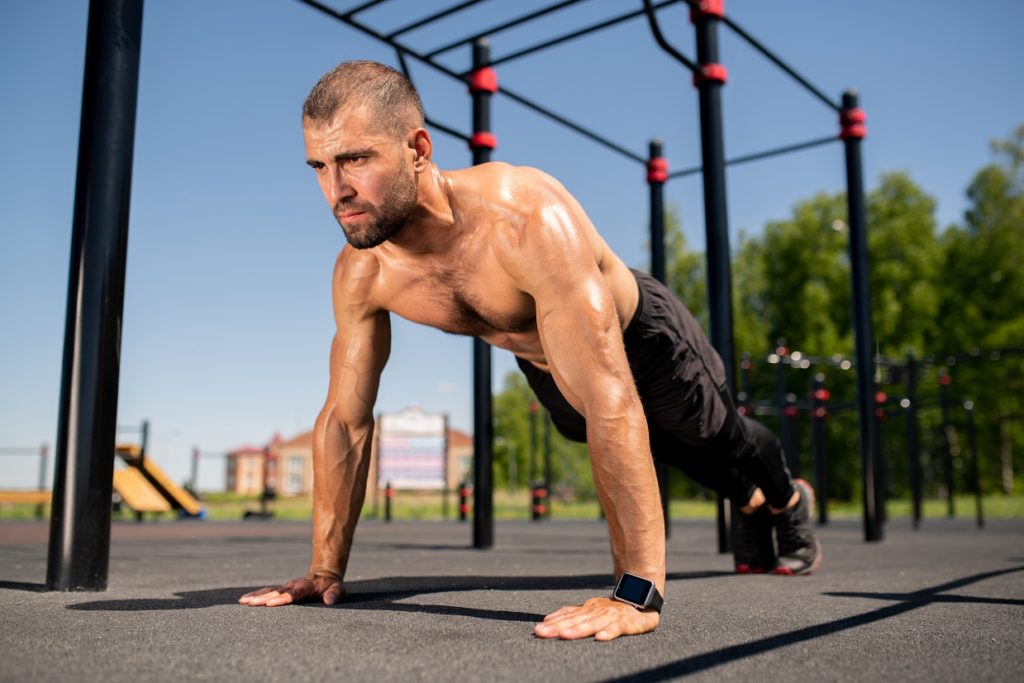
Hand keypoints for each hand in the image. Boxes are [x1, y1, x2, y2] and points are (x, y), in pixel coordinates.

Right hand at [238, 573, 343, 606]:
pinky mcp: (281, 589)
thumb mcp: (337, 589)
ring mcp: (286, 586)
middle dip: (264, 598)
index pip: (294, 593)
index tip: (272, 603)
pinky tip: (243, 600)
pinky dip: (255, 595)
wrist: (324, 574)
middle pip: (277, 592)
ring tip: (243, 601)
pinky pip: (267, 591)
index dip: (284, 598)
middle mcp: (293, 585)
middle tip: (251, 604)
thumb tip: (329, 601)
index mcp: (306, 587)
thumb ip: (334, 594)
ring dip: (256, 596)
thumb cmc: (331, 585)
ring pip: (269, 591)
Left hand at [533, 597, 659, 640]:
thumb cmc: (612, 609)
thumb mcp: (590, 610)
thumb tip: (547, 619)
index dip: (552, 623)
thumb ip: (571, 614)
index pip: (567, 616)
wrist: (640, 599)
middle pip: (575, 620)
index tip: (537, 630)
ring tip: (565, 636)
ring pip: (592, 624)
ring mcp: (611, 615)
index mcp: (587, 609)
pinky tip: (600, 638)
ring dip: (578, 630)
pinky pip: (616, 628)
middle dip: (558, 627)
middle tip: (542, 633)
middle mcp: (597, 611)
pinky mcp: (626, 622)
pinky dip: (609, 632)